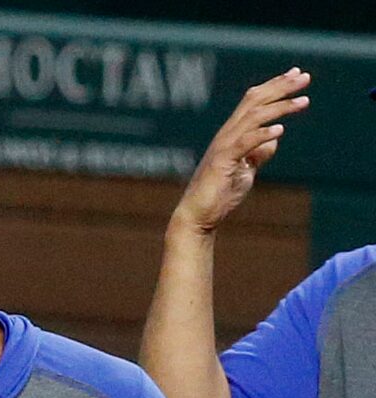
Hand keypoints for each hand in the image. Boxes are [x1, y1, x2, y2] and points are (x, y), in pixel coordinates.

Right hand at [172, 70, 309, 235]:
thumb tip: (273, 141)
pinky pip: (244, 143)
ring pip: (253, 117)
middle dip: (281, 87)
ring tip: (303, 102)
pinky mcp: (222, 162)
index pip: (254, 101)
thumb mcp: (246, 171)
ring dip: (280, 107)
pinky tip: (280, 130)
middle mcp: (227, 134)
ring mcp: (223, 147)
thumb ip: (258, 154)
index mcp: (232, 133)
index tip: (297, 74)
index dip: (275, 85)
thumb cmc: (219, 195)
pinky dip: (262, 135)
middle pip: (255, 101)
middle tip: (305, 78)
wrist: (198, 217)